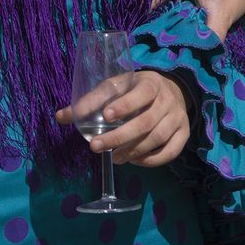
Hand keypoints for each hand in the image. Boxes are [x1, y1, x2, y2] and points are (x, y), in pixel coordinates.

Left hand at [57, 70, 188, 166]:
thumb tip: (60, 116)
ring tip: (114, 158)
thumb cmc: (135, 89)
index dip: (125, 105)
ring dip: (133, 151)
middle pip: (146, 122)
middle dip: (120, 137)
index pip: (141, 93)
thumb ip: (91, 101)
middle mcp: (167, 100)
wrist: (171, 89)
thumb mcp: (115, 87)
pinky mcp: (183, 133)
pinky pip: (171, 151)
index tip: (106, 116)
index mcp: (150, 84)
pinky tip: (134, 160)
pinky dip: (152, 160)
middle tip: (96, 147)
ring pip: (157, 138)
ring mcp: (178, 118)